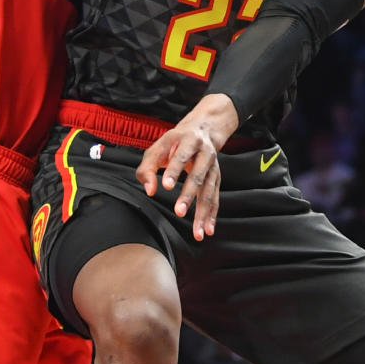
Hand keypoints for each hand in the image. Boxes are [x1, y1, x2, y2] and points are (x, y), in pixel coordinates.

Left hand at [135, 95, 236, 240]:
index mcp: (188, 141)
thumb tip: (149, 191)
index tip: (166, 185)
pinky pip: (215, 199)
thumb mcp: (158, 148)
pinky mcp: (216, 178)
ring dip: (203, 212)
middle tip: (179, 211)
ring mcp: (213, 167)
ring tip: (197, 232)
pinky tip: (208, 229)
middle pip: (197, 176)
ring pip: (209, 191)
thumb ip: (148, 168)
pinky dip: (212, 215)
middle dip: (188, 195)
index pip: (180, 156)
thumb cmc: (175, 142)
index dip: (174, 170)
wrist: (203, 130)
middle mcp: (204, 153)